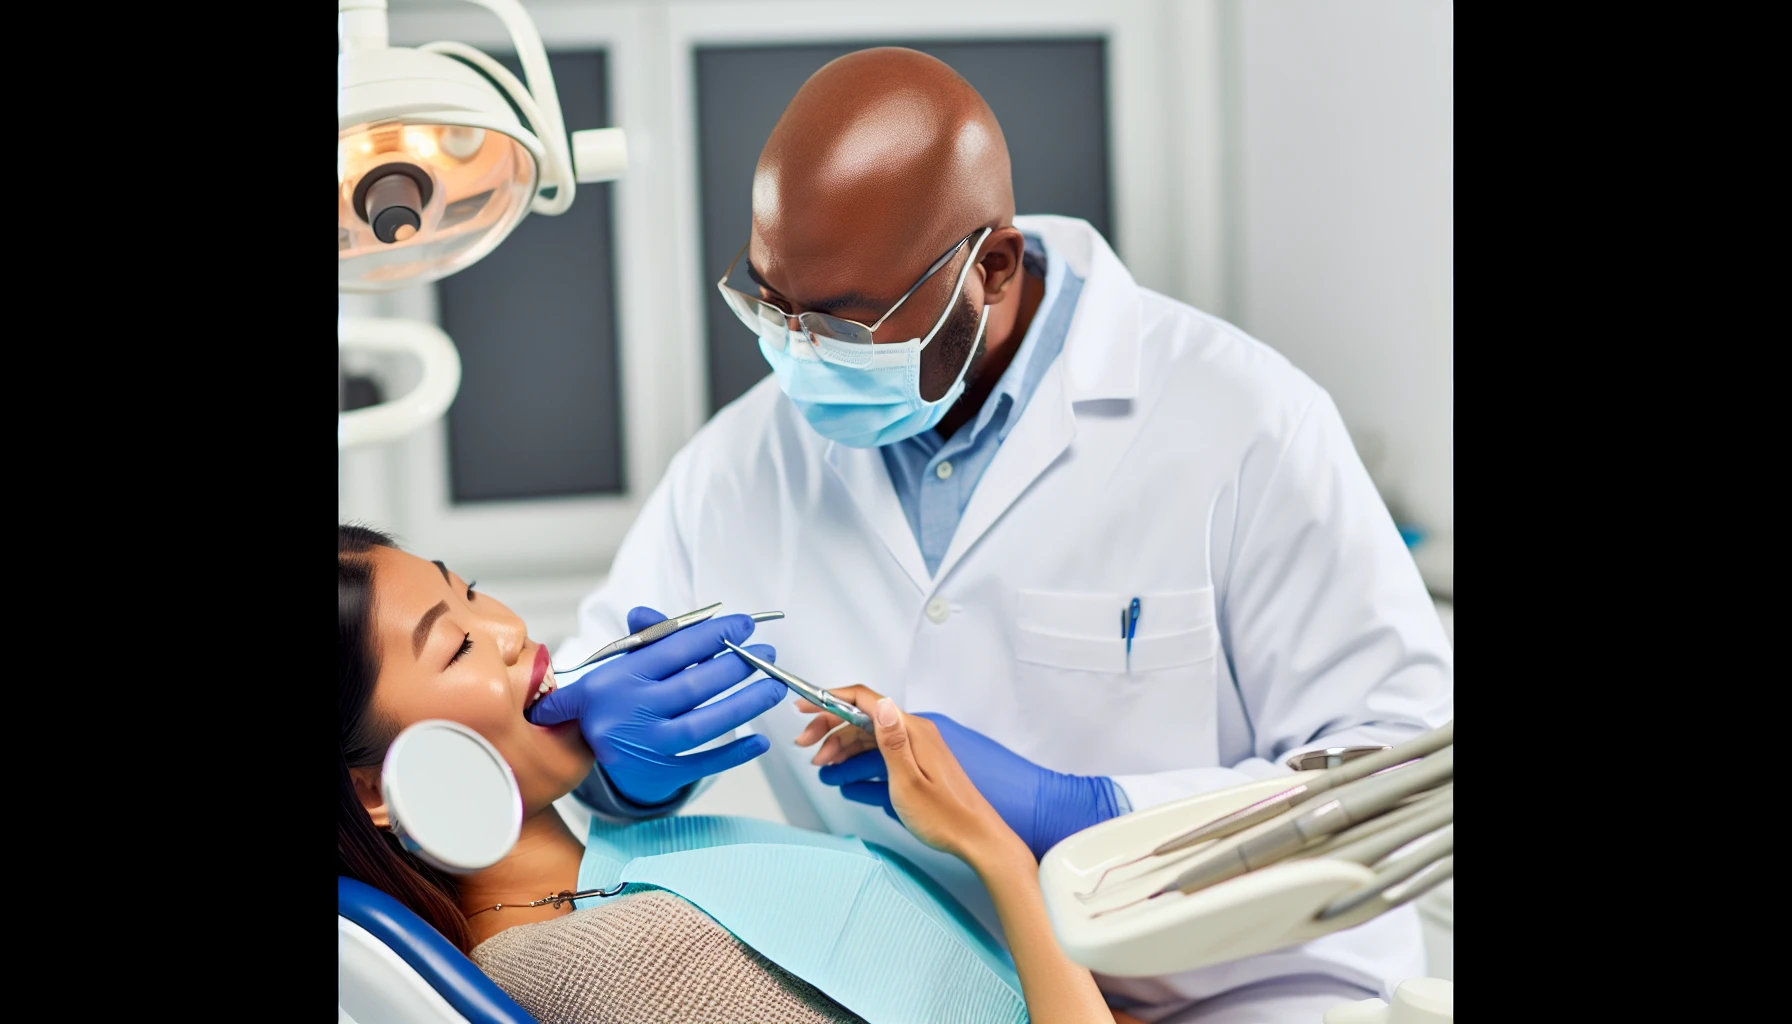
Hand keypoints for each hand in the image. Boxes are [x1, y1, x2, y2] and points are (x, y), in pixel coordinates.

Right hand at [529, 606, 786, 804]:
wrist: (581, 750)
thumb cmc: (613, 698)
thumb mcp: (618, 663)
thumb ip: (643, 637)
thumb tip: (648, 612)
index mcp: (618, 678)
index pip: (672, 650)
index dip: (713, 635)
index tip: (746, 625)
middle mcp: (630, 712)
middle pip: (692, 687)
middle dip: (735, 667)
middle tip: (766, 654)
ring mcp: (644, 747)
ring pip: (702, 725)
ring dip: (744, 705)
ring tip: (774, 687)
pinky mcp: (657, 774)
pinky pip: (701, 765)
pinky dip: (733, 754)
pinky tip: (761, 741)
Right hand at [797, 688, 1123, 859]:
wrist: (977, 840)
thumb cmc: (946, 818)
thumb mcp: (909, 783)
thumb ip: (891, 742)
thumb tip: (882, 705)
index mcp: (912, 731)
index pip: (865, 701)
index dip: (829, 700)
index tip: (804, 707)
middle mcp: (914, 734)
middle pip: (863, 718)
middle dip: (830, 728)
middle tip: (806, 746)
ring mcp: (915, 749)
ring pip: (869, 737)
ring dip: (841, 747)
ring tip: (822, 765)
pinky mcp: (916, 765)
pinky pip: (880, 754)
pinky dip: (858, 760)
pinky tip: (844, 773)